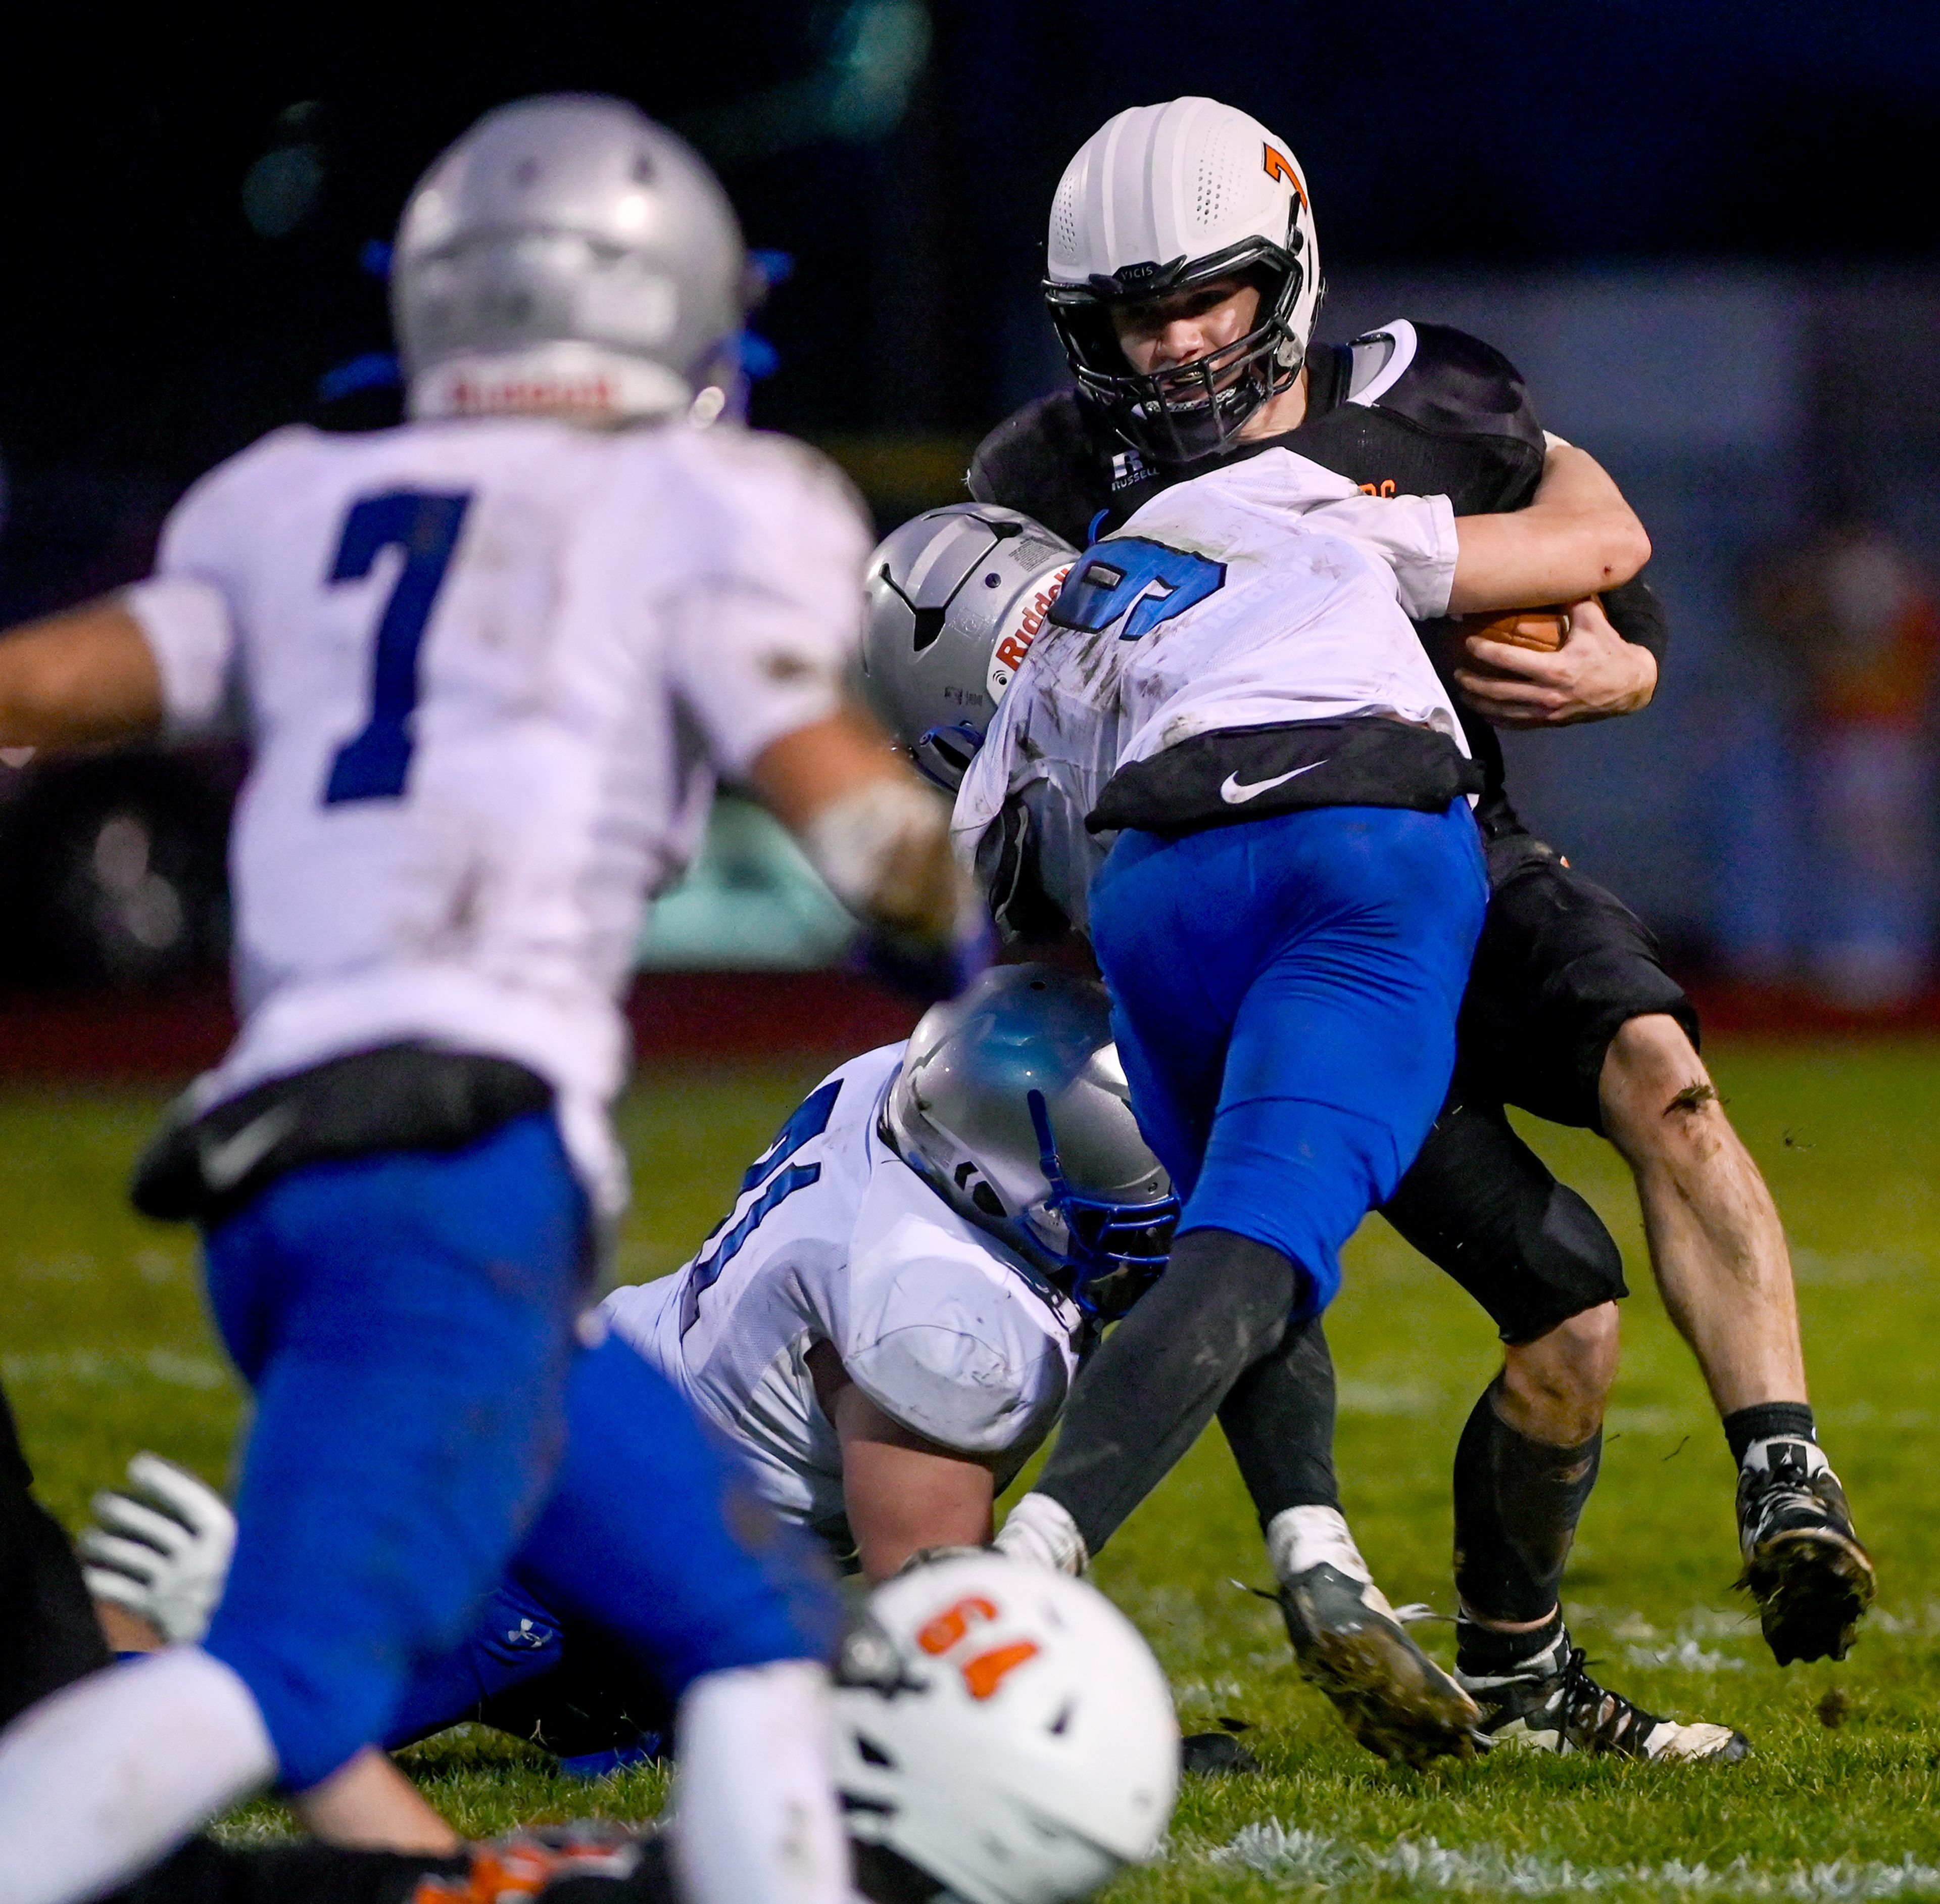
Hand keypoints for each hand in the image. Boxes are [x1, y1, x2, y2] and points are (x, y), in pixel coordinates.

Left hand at [78, 1452, 235, 1645]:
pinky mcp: (153, 1613)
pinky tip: (84, 1568)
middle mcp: (203, 1561)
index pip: (192, 1502)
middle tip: (100, 1499)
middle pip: (155, 1527)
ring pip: (131, 1556)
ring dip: (102, 1541)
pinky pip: (115, 1589)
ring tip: (89, 1535)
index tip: (137, 1463)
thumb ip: (189, 1508)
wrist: (225, 1632)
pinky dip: (95, 1576)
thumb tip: (142, 1467)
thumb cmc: (208, 1568)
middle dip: (122, 1508)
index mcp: (223, 1536)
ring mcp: (177, 1588)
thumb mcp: (213, 1537)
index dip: (164, 1480)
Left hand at [1452, 594, 1657, 727]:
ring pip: (1503, 712)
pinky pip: (1516, 724)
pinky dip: (1496, 718)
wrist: (1631, 685)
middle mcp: (1547, 694)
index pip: (1507, 660)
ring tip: (1463, 692)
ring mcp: (1547, 712)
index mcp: (1555, 669)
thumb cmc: (1609, 651)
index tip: (1468, 643)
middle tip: (1456, 672)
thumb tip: (1554, 573)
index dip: (1483, 651)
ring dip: (1479, 703)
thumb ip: (1571, 600)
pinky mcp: (1550, 722)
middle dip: (1473, 682)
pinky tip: (1483, 711)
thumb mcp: (1593, 622)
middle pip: (1498, 691)